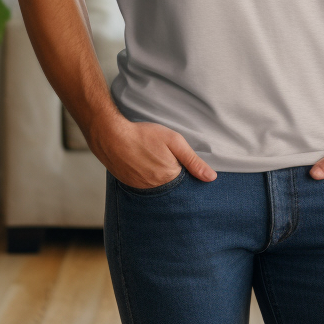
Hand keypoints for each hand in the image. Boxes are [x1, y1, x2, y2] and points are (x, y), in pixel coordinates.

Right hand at [87, 113, 216, 186]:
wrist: (111, 137)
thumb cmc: (144, 136)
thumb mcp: (174, 141)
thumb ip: (193, 161)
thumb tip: (211, 178)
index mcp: (170, 177)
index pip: (186, 181)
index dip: (186, 170)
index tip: (183, 163)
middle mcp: (156, 187)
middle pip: (172, 184)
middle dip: (173, 173)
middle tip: (164, 157)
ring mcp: (142, 188)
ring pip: (159, 186)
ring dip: (160, 176)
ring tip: (154, 159)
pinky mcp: (131, 185)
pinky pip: (145, 185)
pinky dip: (148, 177)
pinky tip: (144, 163)